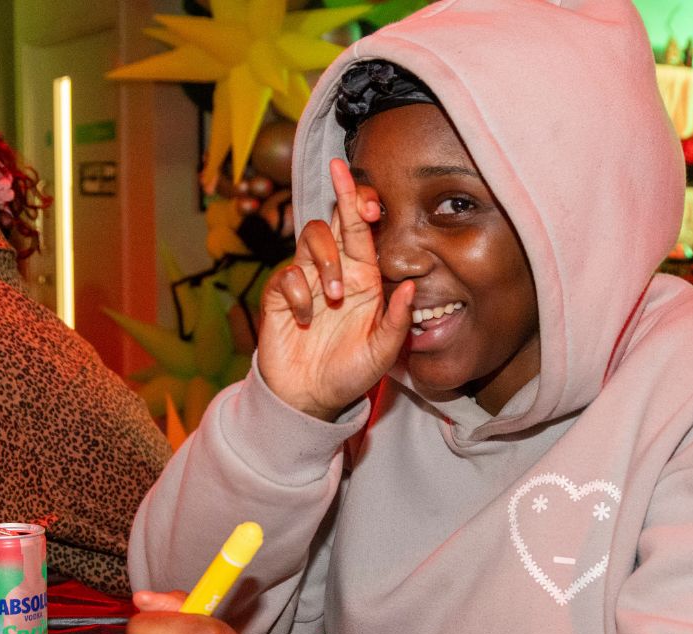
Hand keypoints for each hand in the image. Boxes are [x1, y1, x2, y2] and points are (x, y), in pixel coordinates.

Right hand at [258, 158, 414, 419]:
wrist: (311, 398)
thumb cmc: (351, 373)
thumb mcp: (383, 352)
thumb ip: (398, 321)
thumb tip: (412, 288)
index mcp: (364, 278)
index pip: (363, 231)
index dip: (361, 203)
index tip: (366, 193)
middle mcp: (336, 271)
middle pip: (335, 220)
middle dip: (341, 194)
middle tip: (342, 177)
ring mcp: (306, 281)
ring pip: (311, 239)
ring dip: (325, 261)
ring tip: (333, 297)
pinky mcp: (280, 295)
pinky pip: (287, 276)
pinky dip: (297, 294)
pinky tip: (303, 320)